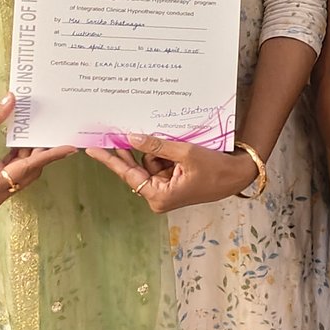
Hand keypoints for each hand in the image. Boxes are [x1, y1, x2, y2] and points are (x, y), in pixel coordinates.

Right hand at [0, 93, 77, 208]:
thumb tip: (11, 100)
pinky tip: (24, 145)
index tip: (69, 148)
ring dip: (30, 157)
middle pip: (28, 173)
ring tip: (41, 137)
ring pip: (21, 175)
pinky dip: (19, 161)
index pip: (27, 168)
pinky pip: (11, 175)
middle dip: (41, 154)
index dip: (49, 156)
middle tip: (55, 135)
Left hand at [86, 136, 258, 213]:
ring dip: (158, 151)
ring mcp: (166, 189)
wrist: (239, 174)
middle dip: (136, 151)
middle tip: (118, 132)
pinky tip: (177, 146)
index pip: (128, 174)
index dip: (110, 159)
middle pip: (137, 169)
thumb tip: (132, 137)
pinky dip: (165, 153)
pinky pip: (160, 163)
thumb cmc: (216, 168)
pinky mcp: (173, 182)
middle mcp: (159, 196)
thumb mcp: (185, 153)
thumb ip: (156, 146)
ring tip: (176, 144)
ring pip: (150, 163)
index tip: (91, 149)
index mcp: (159, 196)